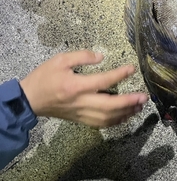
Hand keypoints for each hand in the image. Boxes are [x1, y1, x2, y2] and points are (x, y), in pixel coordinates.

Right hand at [20, 50, 147, 127]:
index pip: (103, 81)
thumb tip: (101, 56)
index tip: (132, 69)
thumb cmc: (44, 77)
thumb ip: (82, 56)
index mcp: (77, 86)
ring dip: (125, 113)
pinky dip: (115, 121)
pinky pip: (100, 123)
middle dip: (129, 102)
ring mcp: (81, 113)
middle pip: (110, 106)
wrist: (29, 100)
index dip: (120, 75)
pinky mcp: (80, 120)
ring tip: (138, 106)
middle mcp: (81, 102)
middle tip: (143, 97)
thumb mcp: (60, 59)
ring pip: (107, 118)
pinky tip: (124, 116)